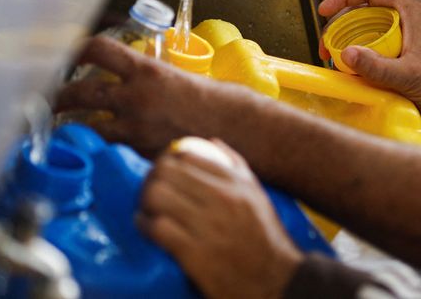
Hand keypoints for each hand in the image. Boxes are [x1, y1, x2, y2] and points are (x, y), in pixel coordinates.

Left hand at [54, 35, 235, 155]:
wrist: (237, 128)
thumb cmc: (215, 101)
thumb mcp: (179, 77)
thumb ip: (150, 77)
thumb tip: (129, 77)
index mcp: (148, 72)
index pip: (99, 50)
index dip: (77, 48)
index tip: (67, 51)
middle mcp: (137, 98)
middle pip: (81, 91)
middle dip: (59, 95)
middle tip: (50, 97)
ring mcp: (136, 127)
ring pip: (88, 126)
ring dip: (72, 125)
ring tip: (63, 126)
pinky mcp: (140, 151)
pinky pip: (111, 148)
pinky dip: (102, 146)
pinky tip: (98, 147)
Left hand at [138, 142, 302, 298]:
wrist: (275, 279)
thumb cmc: (264, 236)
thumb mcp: (257, 195)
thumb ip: (237, 166)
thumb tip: (212, 142)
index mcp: (236, 184)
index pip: (189, 155)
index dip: (168, 160)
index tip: (163, 171)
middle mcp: (222, 200)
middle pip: (167, 172)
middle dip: (151, 178)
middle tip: (148, 189)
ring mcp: (208, 226)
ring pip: (158, 196)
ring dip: (145, 202)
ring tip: (147, 209)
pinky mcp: (194, 253)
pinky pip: (157, 228)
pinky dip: (145, 225)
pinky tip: (146, 226)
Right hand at [317, 0, 420, 126]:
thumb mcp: (408, 77)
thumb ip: (377, 67)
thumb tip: (345, 53)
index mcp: (410, 12)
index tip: (324, 11)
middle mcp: (407, 17)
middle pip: (365, 7)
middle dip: (340, 22)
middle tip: (325, 45)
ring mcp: (406, 33)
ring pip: (369, 25)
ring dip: (348, 37)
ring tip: (332, 56)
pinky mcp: (405, 49)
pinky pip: (376, 41)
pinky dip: (360, 49)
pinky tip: (352, 66)